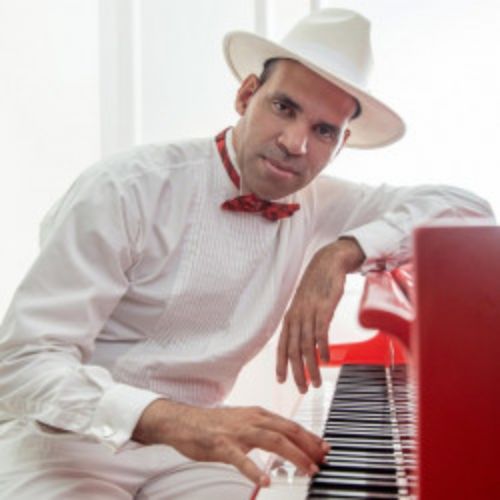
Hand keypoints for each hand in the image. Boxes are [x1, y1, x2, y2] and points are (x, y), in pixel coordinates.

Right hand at [133, 399, 329, 486]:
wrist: (184, 421)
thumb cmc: (214, 424)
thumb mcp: (243, 422)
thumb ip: (263, 430)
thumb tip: (284, 441)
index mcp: (258, 414)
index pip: (290, 425)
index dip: (309, 436)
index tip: (324, 448)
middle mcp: (252, 419)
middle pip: (287, 430)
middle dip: (308, 445)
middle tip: (322, 461)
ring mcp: (237, 431)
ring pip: (272, 440)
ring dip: (293, 455)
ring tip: (306, 470)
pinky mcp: (222, 445)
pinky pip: (240, 459)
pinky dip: (254, 470)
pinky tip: (263, 482)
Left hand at [276, 238, 364, 392]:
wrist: (328, 263)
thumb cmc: (317, 286)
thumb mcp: (305, 305)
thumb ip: (303, 322)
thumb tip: (304, 343)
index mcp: (290, 317)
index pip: (282, 345)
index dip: (281, 364)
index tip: (281, 381)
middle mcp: (296, 316)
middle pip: (293, 350)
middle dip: (296, 372)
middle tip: (302, 389)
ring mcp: (309, 313)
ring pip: (306, 346)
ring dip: (311, 367)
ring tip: (316, 382)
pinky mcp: (324, 309)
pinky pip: (321, 333)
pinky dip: (323, 349)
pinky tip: (326, 361)